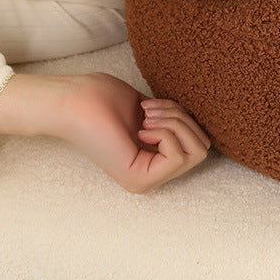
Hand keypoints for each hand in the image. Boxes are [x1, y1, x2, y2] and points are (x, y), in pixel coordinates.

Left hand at [62, 73, 210, 192]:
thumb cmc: (104, 99)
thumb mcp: (151, 108)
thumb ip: (172, 119)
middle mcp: (152, 174)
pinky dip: (165, 132)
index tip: (154, 108)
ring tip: (144, 118)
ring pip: (195, 151)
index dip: (185, 117)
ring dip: (174, 123)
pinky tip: (141, 129)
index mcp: (154, 159)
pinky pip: (177, 155)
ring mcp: (146, 180)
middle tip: (150, 113)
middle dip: (184, 120)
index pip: (200, 142)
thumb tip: (194, 121)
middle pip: (203, 148)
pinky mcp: (139, 179)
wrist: (75, 102)